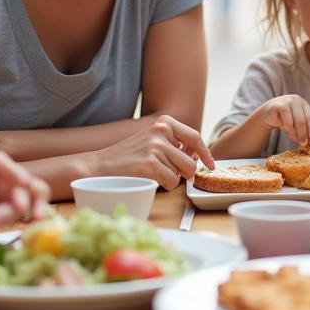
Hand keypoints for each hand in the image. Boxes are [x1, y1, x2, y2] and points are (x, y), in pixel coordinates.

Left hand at [0, 152, 50, 230]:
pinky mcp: (14, 211)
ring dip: (24, 216)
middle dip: (34, 200)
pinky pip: (27, 217)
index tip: (24, 183)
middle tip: (34, 216)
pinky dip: (29, 224)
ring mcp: (14, 195)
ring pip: (32, 203)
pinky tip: (26, 231)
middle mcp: (9, 178)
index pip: (7, 165)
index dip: (18, 173)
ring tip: (1, 224)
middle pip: (30, 185)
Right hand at [90, 115, 214, 190]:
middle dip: (184, 173)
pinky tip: (148, 179)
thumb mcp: (152, 140)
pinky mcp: (150, 165)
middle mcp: (161, 131)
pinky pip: (172, 183)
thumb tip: (198, 155)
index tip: (211, 165)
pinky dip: (164, 186)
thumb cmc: (128, 157)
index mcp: (164, 122)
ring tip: (153, 173)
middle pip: (191, 161)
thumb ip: (174, 144)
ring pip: (182, 174)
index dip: (205, 154)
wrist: (99, 166)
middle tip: (168, 173)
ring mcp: (156, 147)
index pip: (195, 137)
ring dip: (171, 179)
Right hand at [259, 94, 309, 145]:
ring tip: (290, 133)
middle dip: (303, 134)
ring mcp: (287, 101)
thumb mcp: (296, 122)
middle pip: (302, 120)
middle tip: (303, 143)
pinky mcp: (278, 106)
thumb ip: (304, 129)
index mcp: (303, 103)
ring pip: (294, 122)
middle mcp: (296, 100)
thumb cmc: (284, 118)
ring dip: (293, 132)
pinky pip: (286, 122)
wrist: (268, 112)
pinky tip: (283, 126)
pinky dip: (286, 127)